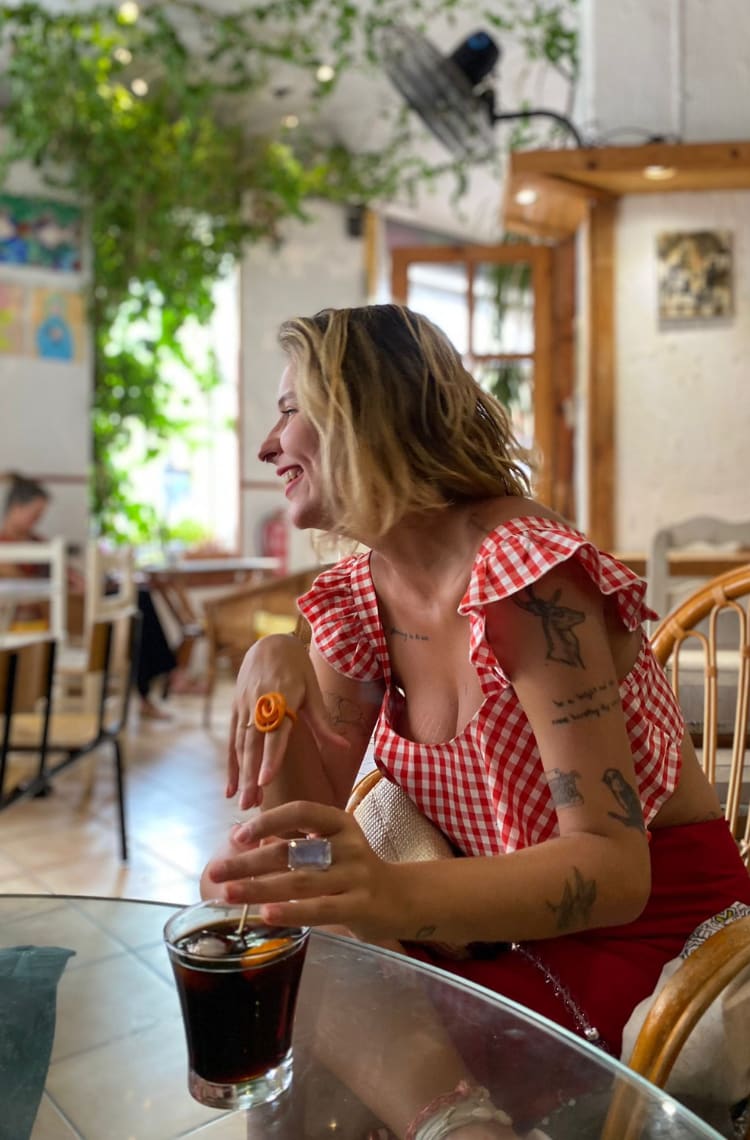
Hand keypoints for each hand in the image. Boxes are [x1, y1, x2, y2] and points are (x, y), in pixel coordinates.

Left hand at [203, 800, 397, 942]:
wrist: (401, 898)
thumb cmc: (353, 870)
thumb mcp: (331, 846)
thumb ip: (294, 841)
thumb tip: (239, 837)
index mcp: (339, 822)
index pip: (301, 811)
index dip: (268, 821)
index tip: (238, 836)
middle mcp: (349, 844)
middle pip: (292, 850)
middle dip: (249, 862)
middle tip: (215, 872)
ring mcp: (356, 875)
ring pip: (300, 881)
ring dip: (260, 888)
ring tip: (228, 894)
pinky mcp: (360, 905)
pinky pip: (320, 909)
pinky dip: (291, 911)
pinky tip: (266, 915)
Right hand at [228, 635, 346, 809]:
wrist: (270, 643)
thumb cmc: (297, 668)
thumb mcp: (313, 690)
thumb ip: (323, 722)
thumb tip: (344, 746)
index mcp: (282, 697)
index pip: (276, 732)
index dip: (271, 757)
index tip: (266, 781)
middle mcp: (260, 704)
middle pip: (253, 744)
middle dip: (250, 776)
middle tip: (250, 805)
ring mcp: (244, 707)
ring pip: (240, 746)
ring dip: (241, 775)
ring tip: (243, 803)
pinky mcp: (236, 710)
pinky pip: (232, 741)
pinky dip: (231, 765)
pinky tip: (230, 788)